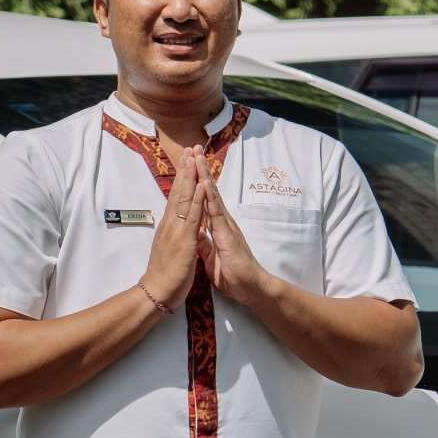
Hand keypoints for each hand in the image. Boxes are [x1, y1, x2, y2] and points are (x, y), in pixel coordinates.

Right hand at [140, 145, 205, 311]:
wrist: (157, 292)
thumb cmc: (165, 275)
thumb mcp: (172, 250)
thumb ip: (175, 236)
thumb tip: (178, 227)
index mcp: (170, 226)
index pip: (177, 197)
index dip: (183, 179)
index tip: (186, 161)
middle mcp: (171, 223)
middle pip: (179, 191)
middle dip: (185, 170)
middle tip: (189, 149)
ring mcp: (177, 229)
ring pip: (185, 198)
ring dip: (191, 177)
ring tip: (194, 158)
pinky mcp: (184, 239)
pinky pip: (192, 216)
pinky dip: (197, 199)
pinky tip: (201, 185)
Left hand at [195, 152, 271, 306]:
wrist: (249, 287)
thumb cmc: (233, 274)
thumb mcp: (211, 257)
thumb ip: (205, 244)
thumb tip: (198, 235)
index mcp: (215, 226)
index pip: (202, 199)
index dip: (195, 182)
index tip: (188, 165)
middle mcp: (221, 221)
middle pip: (207, 191)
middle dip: (199, 170)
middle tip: (193, 149)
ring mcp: (225, 224)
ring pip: (211, 195)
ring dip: (204, 175)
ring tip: (197, 157)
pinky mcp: (227, 233)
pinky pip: (216, 212)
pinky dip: (210, 196)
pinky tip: (205, 182)